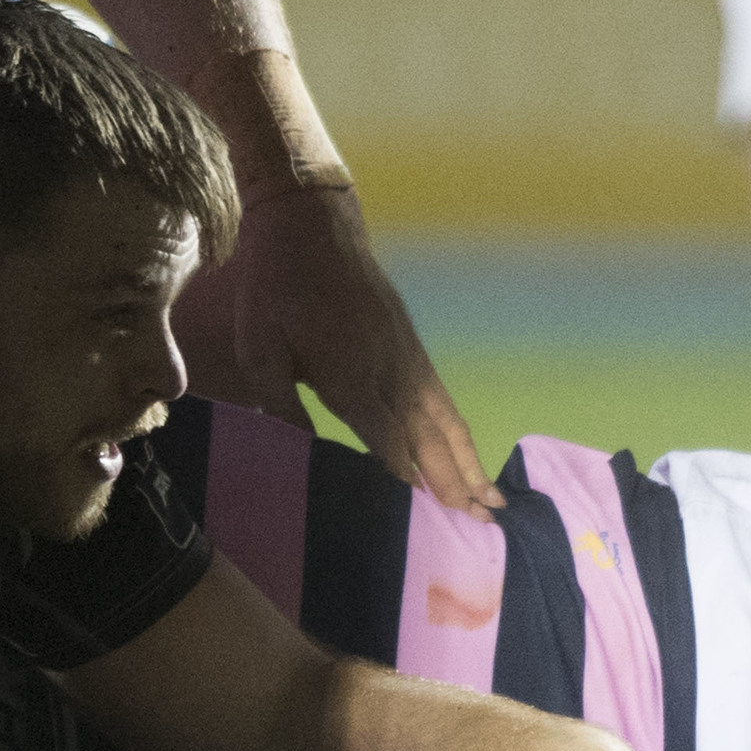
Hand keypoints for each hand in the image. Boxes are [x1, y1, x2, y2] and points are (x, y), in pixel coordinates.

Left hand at [171, 183, 499, 513]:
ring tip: (492, 500)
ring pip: (444, 420)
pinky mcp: (410, 346)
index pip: (386, 440)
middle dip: (455, 482)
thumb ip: (280, 405)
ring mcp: (406, 356)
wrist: (312, 225)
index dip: (407, 480)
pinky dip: (458, 431)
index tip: (429, 518)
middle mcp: (389, 370)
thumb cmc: (275, 290)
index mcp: (350, 375)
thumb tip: (303, 454)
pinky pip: (440, 398)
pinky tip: (468, 453)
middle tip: (482, 525)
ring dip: (469, 462)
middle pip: (428, 438)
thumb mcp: (258, 348)